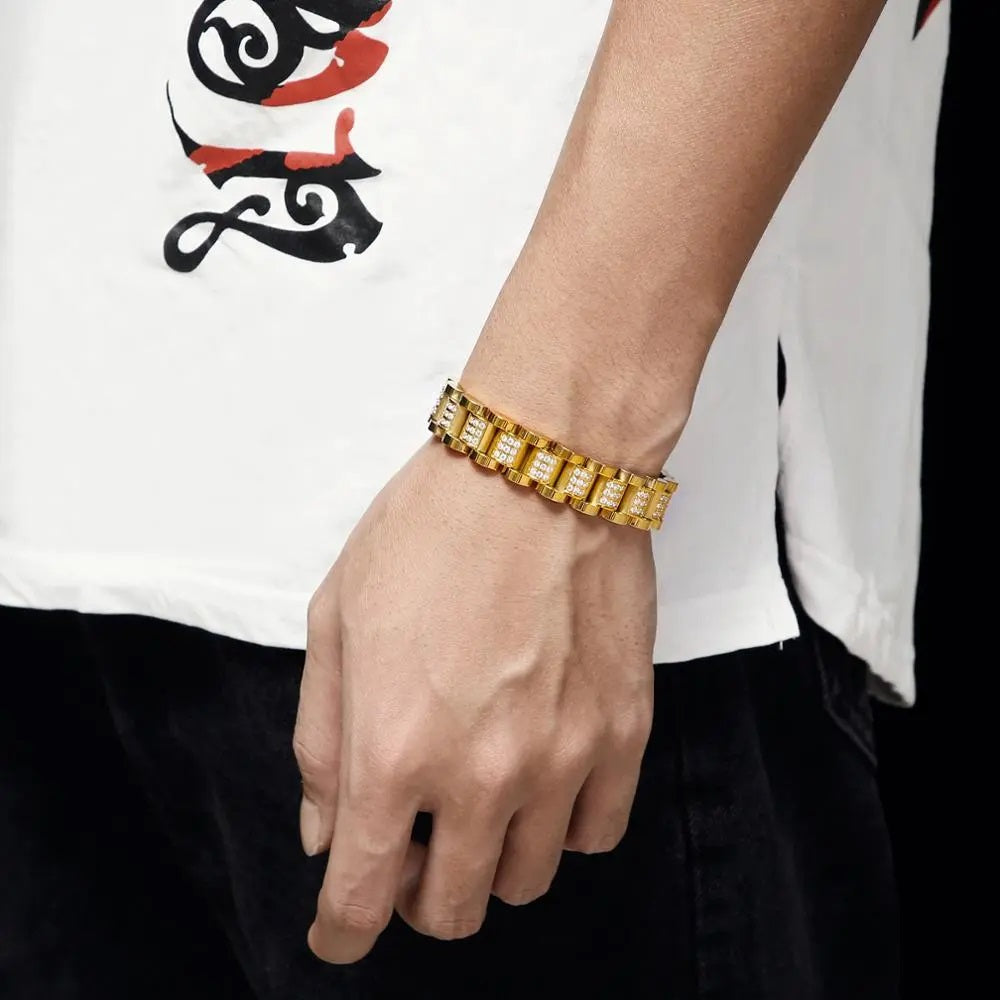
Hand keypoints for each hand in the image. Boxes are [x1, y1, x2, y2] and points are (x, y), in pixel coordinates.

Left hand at [294, 440, 655, 962]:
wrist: (539, 469)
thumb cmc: (432, 529)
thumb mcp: (337, 622)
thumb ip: (321, 739)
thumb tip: (326, 828)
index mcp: (393, 750)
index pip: (361, 897)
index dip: (342, 931)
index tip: (341, 929)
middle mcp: (481, 775)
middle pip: (451, 910)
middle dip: (416, 897)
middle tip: (411, 847)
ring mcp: (562, 761)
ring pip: (526, 882)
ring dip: (490, 862)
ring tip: (478, 802)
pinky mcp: (622, 735)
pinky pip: (596, 833)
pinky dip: (560, 828)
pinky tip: (541, 780)